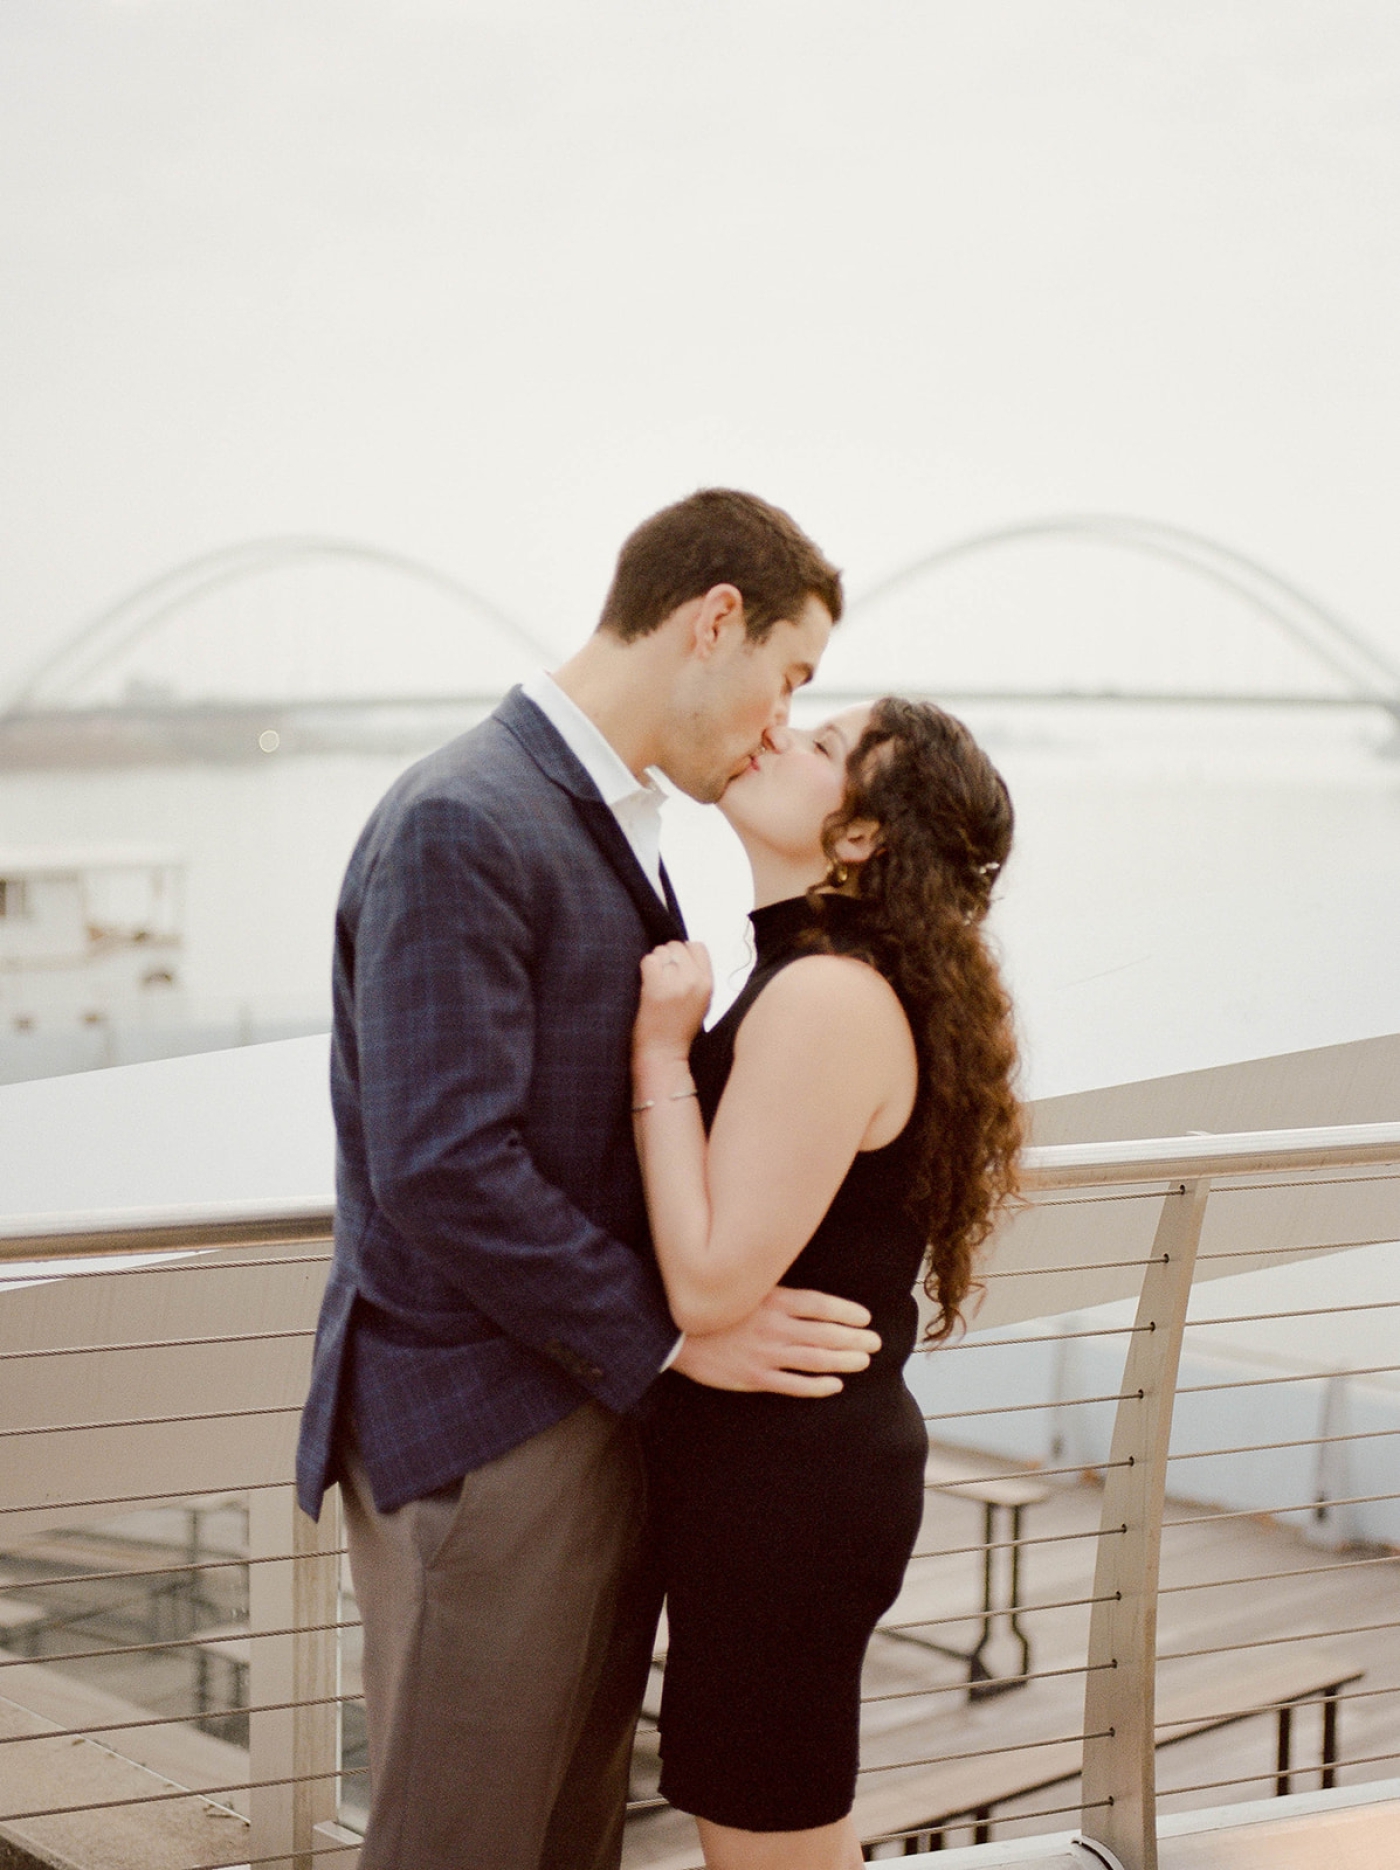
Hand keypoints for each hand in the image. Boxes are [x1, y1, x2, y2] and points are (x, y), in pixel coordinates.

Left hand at [633, 940, 712, 1064]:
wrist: (665, 1052)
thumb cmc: (679, 1029)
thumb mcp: (702, 1001)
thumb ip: (697, 977)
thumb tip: (683, 954)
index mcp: (707, 983)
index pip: (697, 946)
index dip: (683, 952)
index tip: (676, 963)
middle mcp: (693, 980)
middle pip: (677, 946)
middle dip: (667, 956)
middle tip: (662, 975)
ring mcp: (675, 982)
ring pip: (661, 951)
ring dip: (655, 962)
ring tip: (655, 982)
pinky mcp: (656, 986)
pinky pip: (648, 960)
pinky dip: (645, 969)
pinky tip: (647, 983)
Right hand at [671, 1287, 881, 1398]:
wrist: (674, 1332)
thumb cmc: (712, 1307)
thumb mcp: (743, 1289)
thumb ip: (773, 1293)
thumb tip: (806, 1297)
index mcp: (771, 1300)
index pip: (820, 1305)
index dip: (846, 1311)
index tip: (865, 1317)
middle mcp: (773, 1327)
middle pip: (824, 1333)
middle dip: (854, 1338)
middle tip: (875, 1342)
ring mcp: (765, 1354)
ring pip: (814, 1358)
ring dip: (843, 1360)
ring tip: (863, 1361)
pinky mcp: (754, 1376)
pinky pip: (793, 1384)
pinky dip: (817, 1385)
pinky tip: (835, 1385)